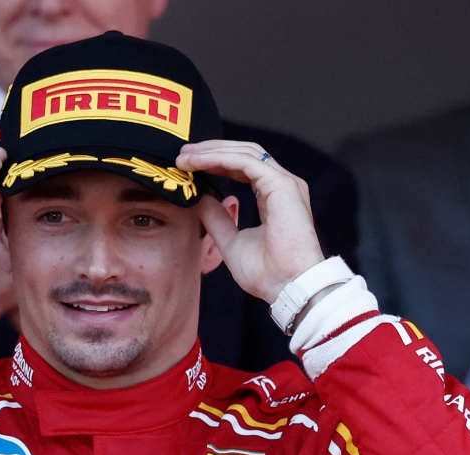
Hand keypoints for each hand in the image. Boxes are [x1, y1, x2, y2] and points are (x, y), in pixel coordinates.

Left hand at [177, 140, 324, 303]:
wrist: (288, 288)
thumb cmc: (268, 273)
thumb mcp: (231, 242)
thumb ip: (218, 220)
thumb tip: (201, 199)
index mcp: (274, 197)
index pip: (243, 168)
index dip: (215, 163)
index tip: (188, 166)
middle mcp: (282, 185)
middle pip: (243, 154)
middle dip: (211, 151)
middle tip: (181, 155)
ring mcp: (285, 183)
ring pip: (245, 153)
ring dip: (212, 152)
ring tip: (185, 156)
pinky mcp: (282, 186)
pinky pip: (246, 162)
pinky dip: (220, 159)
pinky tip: (198, 162)